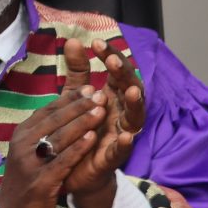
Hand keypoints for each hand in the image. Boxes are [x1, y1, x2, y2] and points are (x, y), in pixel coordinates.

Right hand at [0, 84, 106, 207]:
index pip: (47, 111)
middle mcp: (23, 145)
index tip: (90, 88)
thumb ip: (44, 132)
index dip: (69, 99)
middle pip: (54, 121)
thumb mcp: (30, 150)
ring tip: (101, 111)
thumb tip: (66, 108)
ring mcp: (31, 163)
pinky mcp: (41, 181)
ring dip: (81, 123)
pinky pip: (63, 160)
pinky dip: (78, 148)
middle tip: (100, 94)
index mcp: (22, 134)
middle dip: (79, 106)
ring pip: (59, 138)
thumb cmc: (26, 178)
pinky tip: (93, 138)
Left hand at [58, 37, 147, 207]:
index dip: (110, 57)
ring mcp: (120, 134)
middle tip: (113, 61)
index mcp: (112, 97)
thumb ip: (77, 71)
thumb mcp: (75, 96)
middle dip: (123, 75)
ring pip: (134, 118)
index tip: (97, 43)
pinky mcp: (113, 157)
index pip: (116, 72)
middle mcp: (121, 113)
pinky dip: (126, 143)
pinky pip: (122, 150)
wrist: (73, 168)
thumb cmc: (81, 128)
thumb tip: (73, 40)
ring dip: (135, 104)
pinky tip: (125, 136)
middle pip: (129, 90)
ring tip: (133, 91)